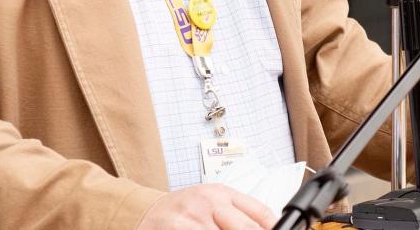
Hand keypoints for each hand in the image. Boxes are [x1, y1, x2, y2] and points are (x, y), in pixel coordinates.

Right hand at [136, 183, 276, 229]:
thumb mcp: (212, 203)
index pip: (260, 213)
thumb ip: (240, 213)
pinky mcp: (177, 229)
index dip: (273, 228)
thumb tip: (271, 226)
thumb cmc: (183, 210)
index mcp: (222, 193)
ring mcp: (192, 218)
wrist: (146, 212)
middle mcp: (209, 202)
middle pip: (246, 228)